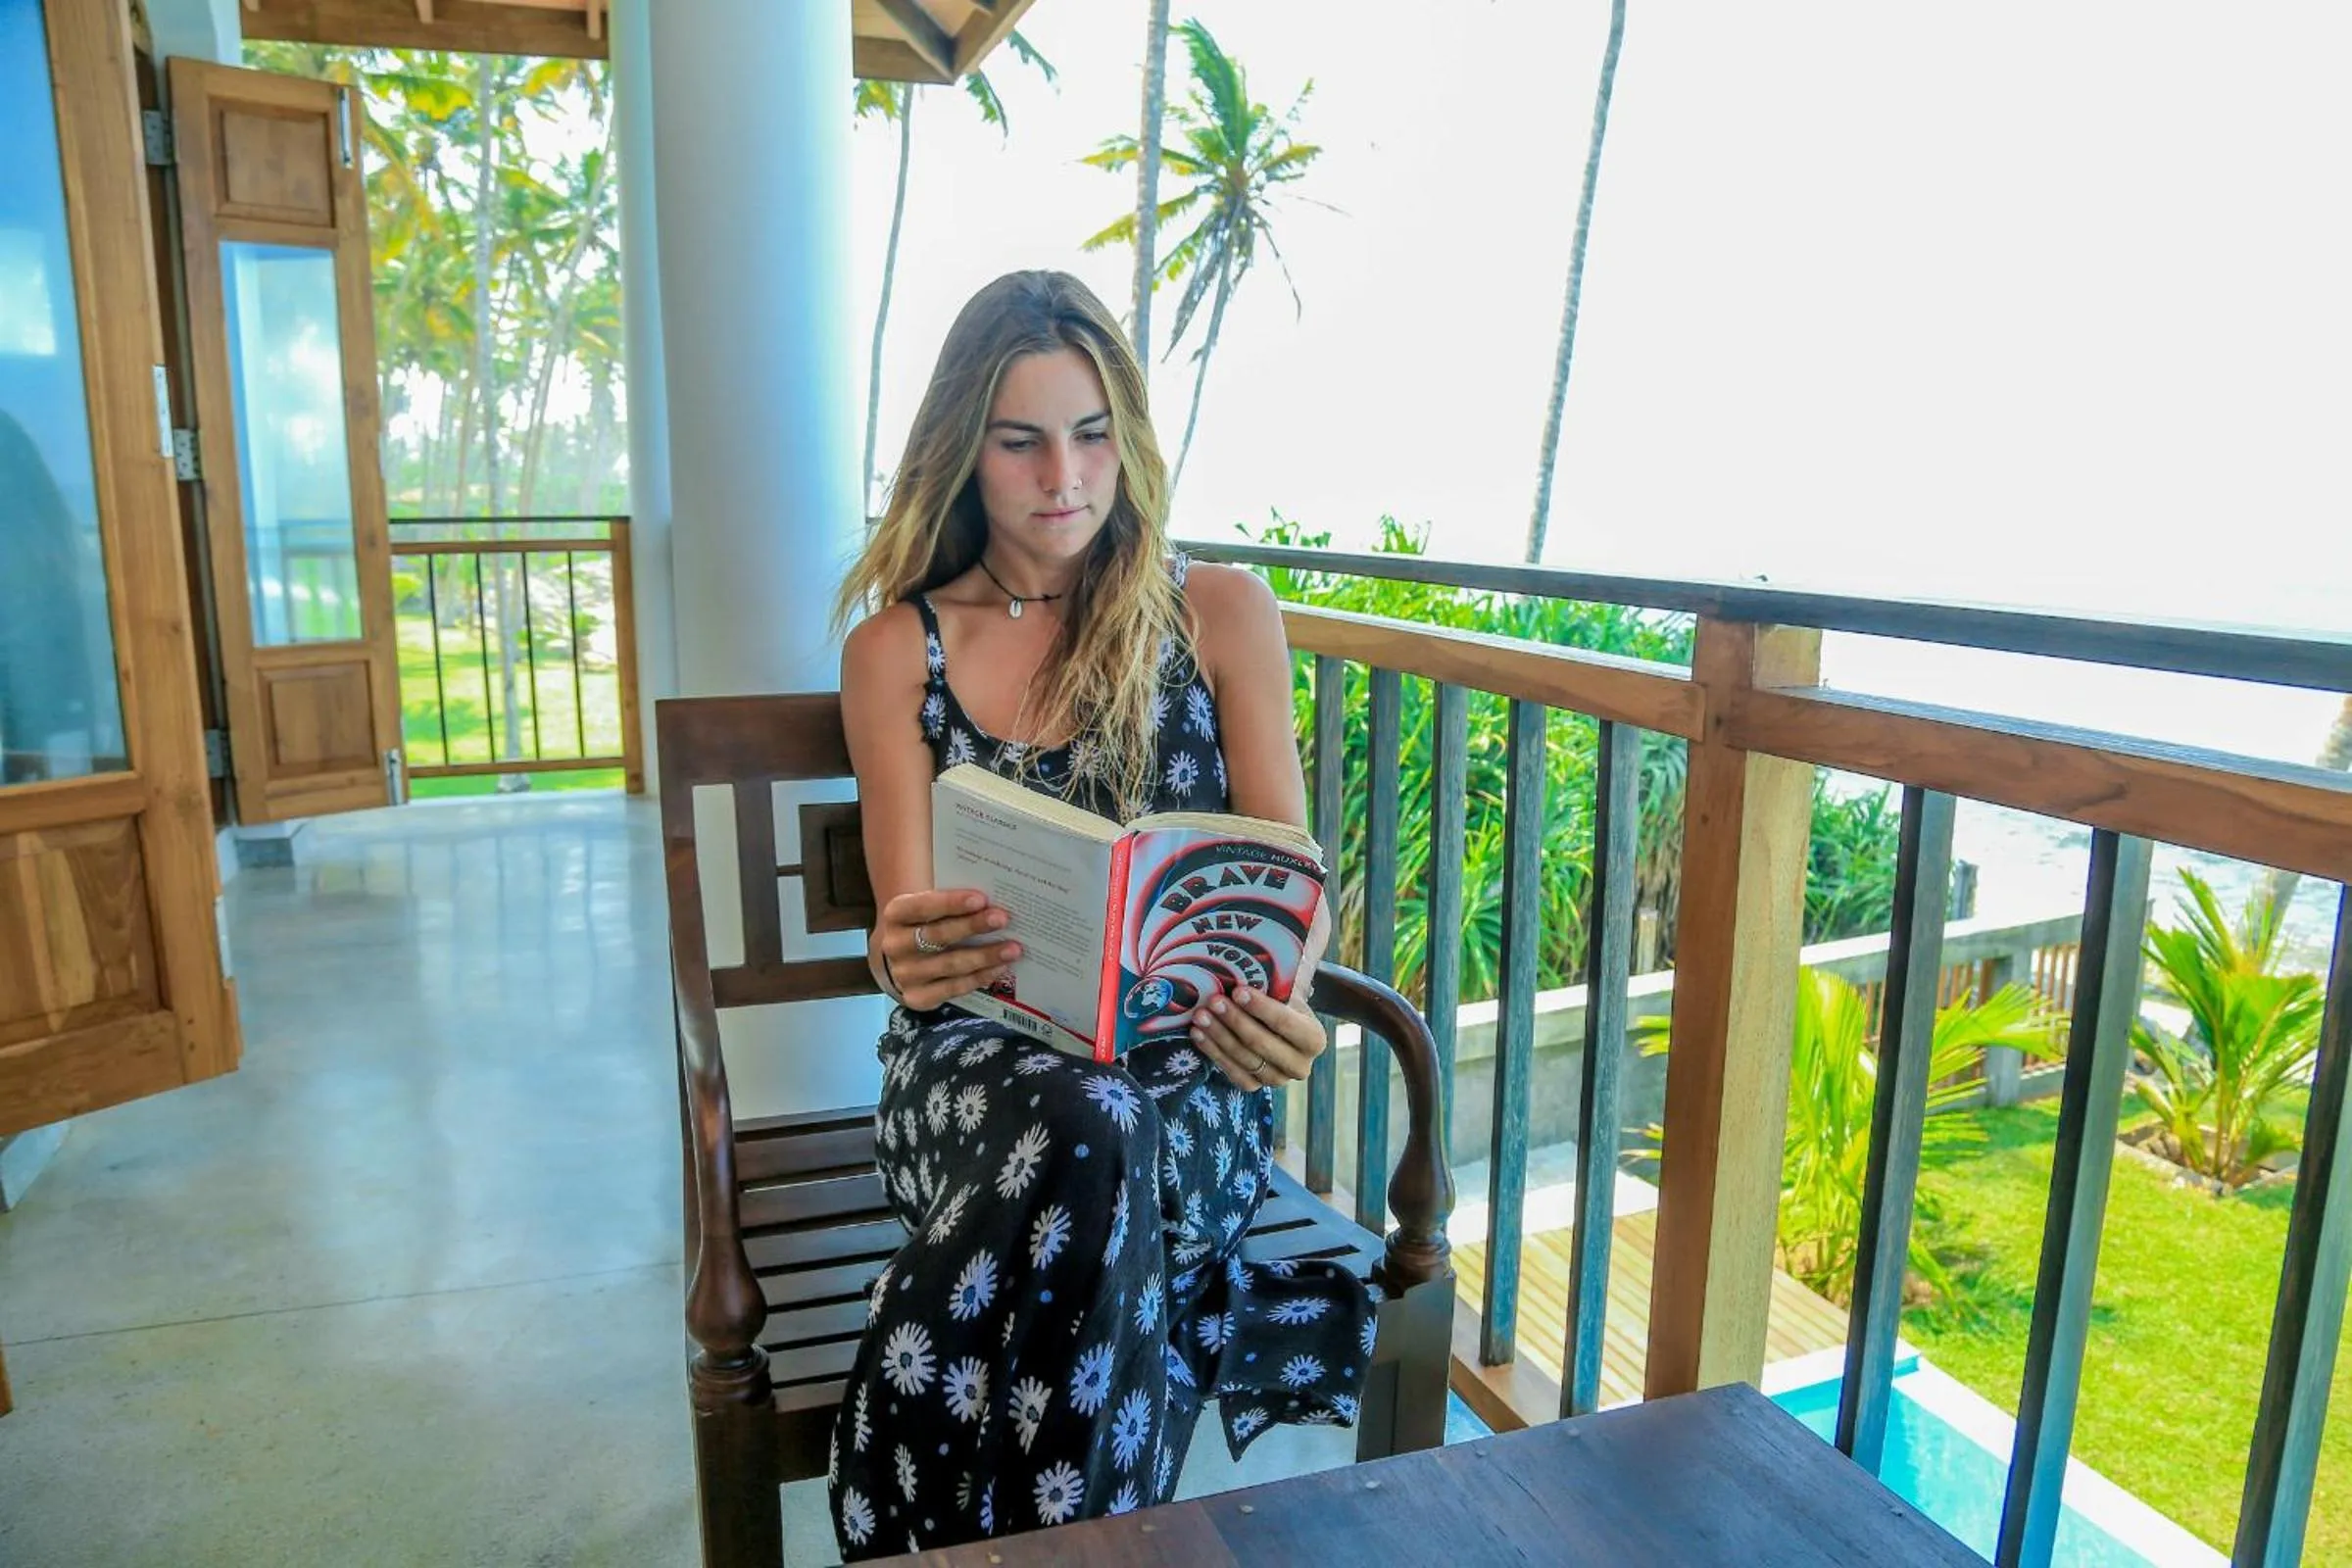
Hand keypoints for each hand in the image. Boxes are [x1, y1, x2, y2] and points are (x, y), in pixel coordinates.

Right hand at [875, 889, 1018, 1011]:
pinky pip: (953, 988)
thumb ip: (952, 903)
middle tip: (1002, 919)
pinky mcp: (917, 998)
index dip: (951, 903)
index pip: (922, 906)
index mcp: (895, 914)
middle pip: (937, 935)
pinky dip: (979, 978)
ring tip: (1013, 949)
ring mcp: (904, 975)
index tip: (982, 899)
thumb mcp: (930, 908)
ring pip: (950, 965)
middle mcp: (895, 946)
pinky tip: (1000, 968)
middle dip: (973, 926)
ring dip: (985, 956)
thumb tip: (992, 901)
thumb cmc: (928, 924)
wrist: (905, 959)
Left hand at [1188, 982, 1326, 1092]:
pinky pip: (1233, 1073)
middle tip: (1213, 1001)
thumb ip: (1277, 982)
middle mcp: (1300, 1066)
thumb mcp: (1287, 991)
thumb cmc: (1281, 1002)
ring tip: (1200, 1016)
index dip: (1261, 1008)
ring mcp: (1278, 1079)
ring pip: (1244, 1059)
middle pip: (1261, 1043)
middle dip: (1234, 1020)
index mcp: (1314, 1039)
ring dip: (1219, 1036)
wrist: (1279, 1026)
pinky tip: (1198, 1035)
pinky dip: (1214, 1053)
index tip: (1237, 990)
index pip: (1286, 1023)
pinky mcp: (1256, 1087)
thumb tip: (1256, 958)